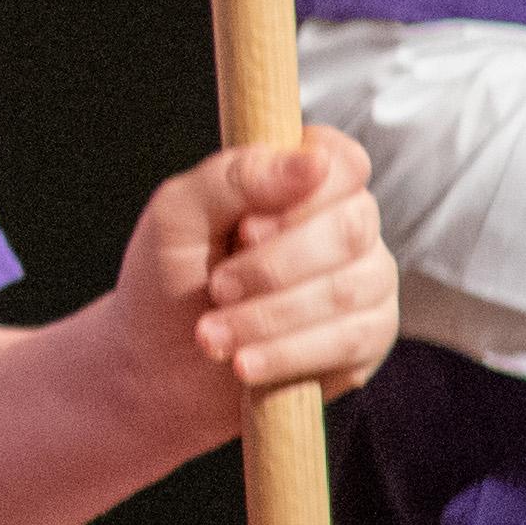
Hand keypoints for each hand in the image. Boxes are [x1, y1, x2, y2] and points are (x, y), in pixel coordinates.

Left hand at [116, 126, 397, 444]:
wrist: (158, 363)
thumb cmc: (169, 277)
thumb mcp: (178, 216)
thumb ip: (234, 178)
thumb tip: (311, 160)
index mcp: (303, 183)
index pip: (343, 162)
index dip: (301, 193)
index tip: (244, 227)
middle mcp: (346, 227)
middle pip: (349, 228)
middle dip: (270, 267)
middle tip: (216, 288)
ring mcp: (366, 283)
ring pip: (347, 289)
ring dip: (267, 316)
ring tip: (211, 334)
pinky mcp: (366, 341)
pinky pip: (349, 340)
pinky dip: (286, 353)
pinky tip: (243, 364)